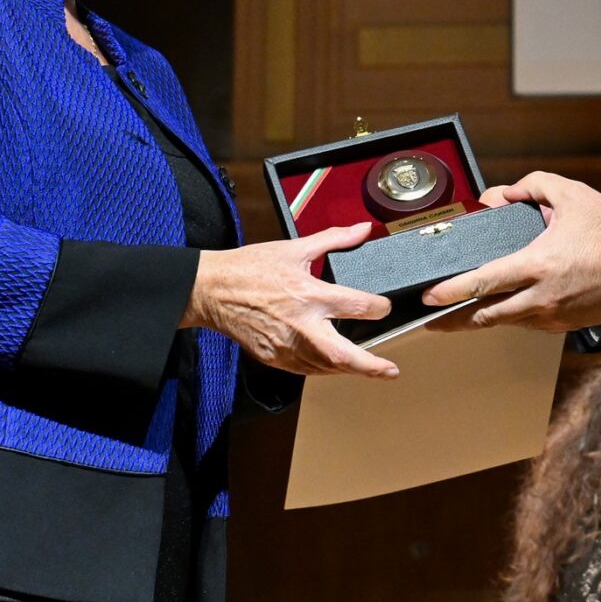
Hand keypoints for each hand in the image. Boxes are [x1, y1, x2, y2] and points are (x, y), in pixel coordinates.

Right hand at [187, 224, 397, 377]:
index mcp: (309, 295)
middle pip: (343, 355)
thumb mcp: (294, 248)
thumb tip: (361, 230)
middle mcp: (301, 326)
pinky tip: (333, 364)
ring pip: (325, 368)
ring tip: (368, 368)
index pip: (357, 307)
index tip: (384, 308)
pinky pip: (305, 369)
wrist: (211, 290)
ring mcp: (286, 346)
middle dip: (370, 366)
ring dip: (349, 369)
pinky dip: (323, 369)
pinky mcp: (274, 357)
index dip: (378, 308)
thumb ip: (333, 240)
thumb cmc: (249, 269)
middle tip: (389, 371)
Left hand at [421, 172, 600, 333]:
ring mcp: (555, 316)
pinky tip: (502, 311)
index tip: (428, 298)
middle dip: (454, 320)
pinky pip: (531, 325)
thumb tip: (500, 195)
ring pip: (508, 323)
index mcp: (538, 264)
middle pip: (487, 316)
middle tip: (431, 319)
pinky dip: (513, 318)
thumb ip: (531, 186)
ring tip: (459, 317)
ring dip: (482, 320)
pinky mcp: (568, 326)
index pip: (484, 283)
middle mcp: (542, 297)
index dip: (452, 292)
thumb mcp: (570, 194)